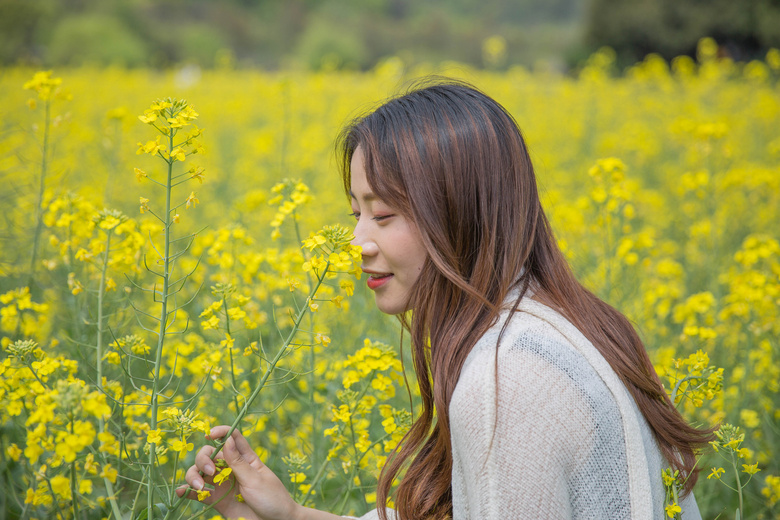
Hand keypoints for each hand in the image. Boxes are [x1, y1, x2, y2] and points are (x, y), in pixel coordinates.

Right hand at [176, 425, 300, 519]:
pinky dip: (188, 491)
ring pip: (201, 473)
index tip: (211, 434)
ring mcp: (223, 484)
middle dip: (203, 458)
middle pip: (210, 454)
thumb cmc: (272, 498)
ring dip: (194, 475)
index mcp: (245, 458)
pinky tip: (181, 491)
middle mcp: (231, 469)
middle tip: (209, 471)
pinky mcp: (217, 500)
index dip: (221, 432)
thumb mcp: (255, 479)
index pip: (232, 438)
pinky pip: (199, 494)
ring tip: (199, 486)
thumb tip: (227, 440)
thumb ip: (238, 462)